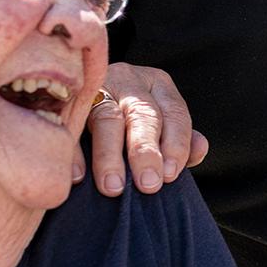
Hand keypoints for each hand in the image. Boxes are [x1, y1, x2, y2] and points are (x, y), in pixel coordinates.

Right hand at [76, 62, 209, 196]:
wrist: (70, 85)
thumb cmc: (130, 117)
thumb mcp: (158, 120)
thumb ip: (180, 138)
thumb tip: (200, 149)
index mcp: (157, 84)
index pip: (174, 112)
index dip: (176, 144)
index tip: (169, 175)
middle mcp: (128, 80)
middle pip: (142, 114)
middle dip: (145, 151)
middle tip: (148, 184)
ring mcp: (96, 87)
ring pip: (106, 119)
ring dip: (110, 156)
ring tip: (113, 187)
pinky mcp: (65, 100)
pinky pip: (69, 125)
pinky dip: (73, 152)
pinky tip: (77, 176)